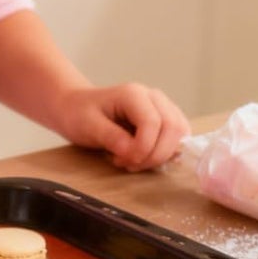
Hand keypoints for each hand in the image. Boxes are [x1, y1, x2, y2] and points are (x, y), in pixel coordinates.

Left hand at [55, 82, 189, 170]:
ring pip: (180, 134)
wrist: (77, 108)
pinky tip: (142, 158)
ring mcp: (162, 107)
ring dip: (160, 156)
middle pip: (174, 128)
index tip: (122, 161)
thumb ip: (112, 138)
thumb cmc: (80, 114)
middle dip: (154, 155)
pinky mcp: (165, 120)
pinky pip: (177, 139)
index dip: (143, 148)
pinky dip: (164, 154)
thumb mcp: (88, 126)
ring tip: (133, 161)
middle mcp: (153, 97)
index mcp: (134, 94)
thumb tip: (134, 152)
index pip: (153, 122)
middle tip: (128, 164)